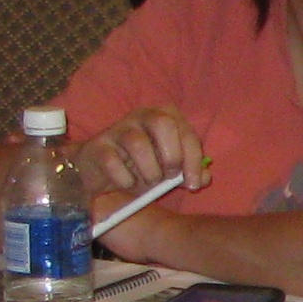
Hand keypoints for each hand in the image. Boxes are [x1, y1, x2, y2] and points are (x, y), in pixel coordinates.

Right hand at [75, 109, 208, 247]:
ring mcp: (117, 129)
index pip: (186, 132)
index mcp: (164, 116)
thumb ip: (188, 171)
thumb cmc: (140, 166)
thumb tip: (205, 177)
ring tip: (149, 180)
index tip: (193, 185)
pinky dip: (124, 179)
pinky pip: (112, 161)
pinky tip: (127, 182)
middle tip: (169, 176)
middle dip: (171, 155)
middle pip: (162, 123)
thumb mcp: (168, 170)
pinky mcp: (97, 146)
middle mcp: (141, 116)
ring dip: (148, 170)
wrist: (100, 171)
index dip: (193, 160)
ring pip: (137, 143)